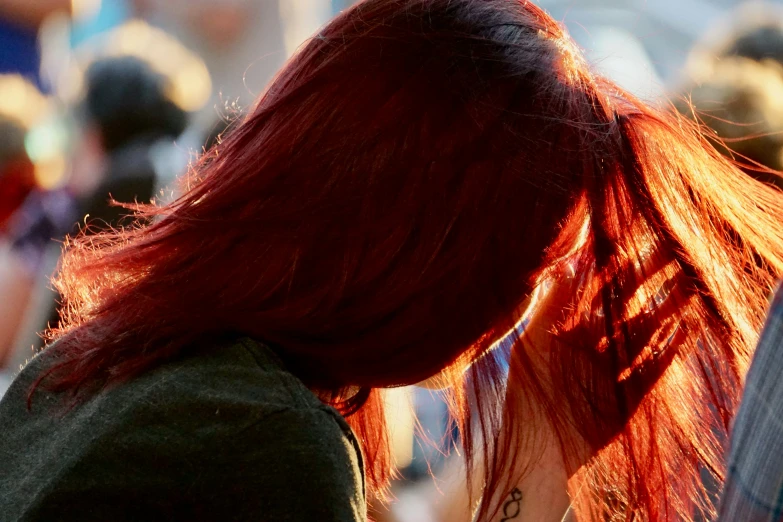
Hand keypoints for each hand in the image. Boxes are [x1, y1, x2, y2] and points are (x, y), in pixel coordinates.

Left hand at [508, 252, 687, 468]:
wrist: (533, 457)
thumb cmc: (520, 400)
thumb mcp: (528, 348)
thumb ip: (545, 308)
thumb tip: (563, 264)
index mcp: (563, 332)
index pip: (591, 293)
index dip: (608, 269)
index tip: (625, 242)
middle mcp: (589, 348)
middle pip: (623, 307)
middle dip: (645, 282)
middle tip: (668, 252)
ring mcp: (609, 372)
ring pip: (642, 333)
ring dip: (665, 310)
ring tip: (687, 284)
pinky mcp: (626, 398)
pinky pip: (652, 369)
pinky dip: (668, 351)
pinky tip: (683, 329)